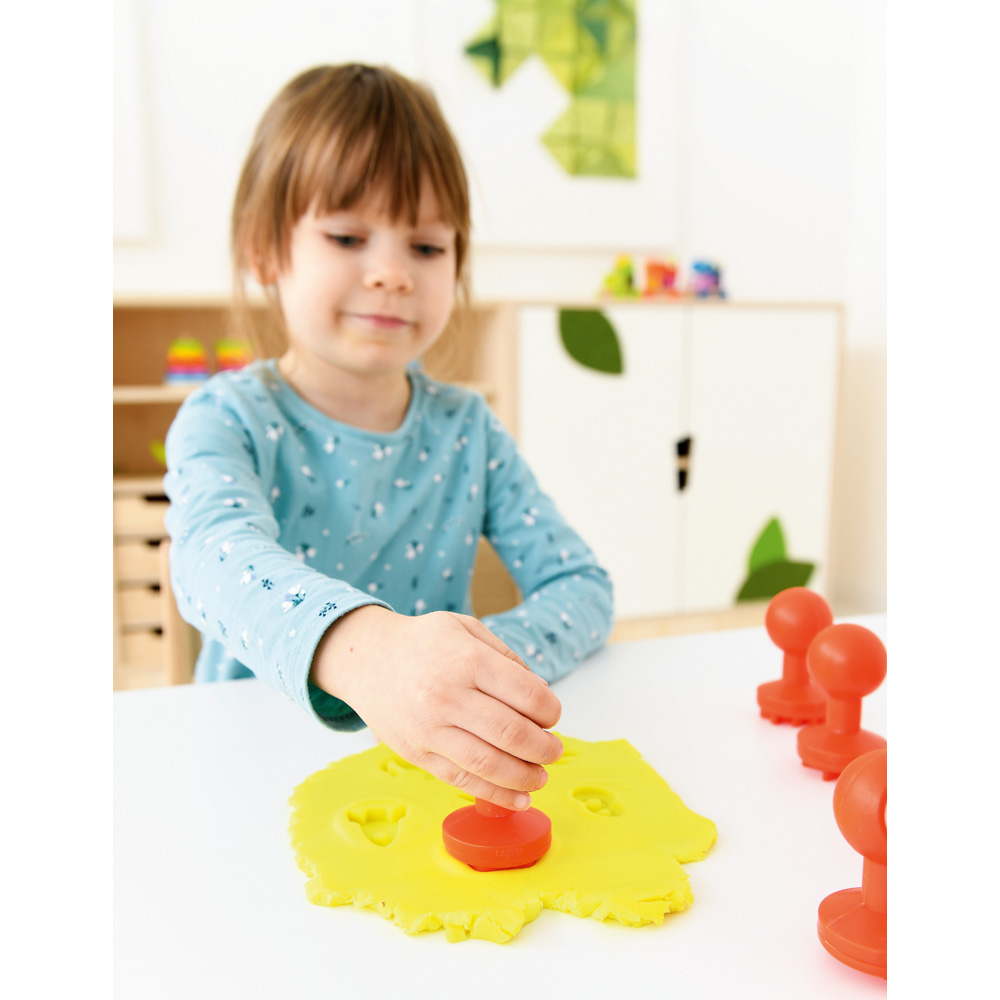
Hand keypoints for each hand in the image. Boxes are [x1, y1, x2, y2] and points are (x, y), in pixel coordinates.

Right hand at [310, 606, 562, 809]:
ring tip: (540, 776)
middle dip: (543, 748)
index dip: (550, 710)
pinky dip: (494, 794)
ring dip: (524, 777)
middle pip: (511, 733)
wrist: (366, 659)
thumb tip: (540, 694)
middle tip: (554, 750)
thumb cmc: (423, 642)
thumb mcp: (466, 629)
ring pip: (488, 764)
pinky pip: (460, 781)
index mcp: (467, 660)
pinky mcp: (416, 754)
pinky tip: (517, 797)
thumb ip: (506, 658)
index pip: (526, 693)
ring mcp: (429, 729)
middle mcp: (447, 696)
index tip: (553, 715)